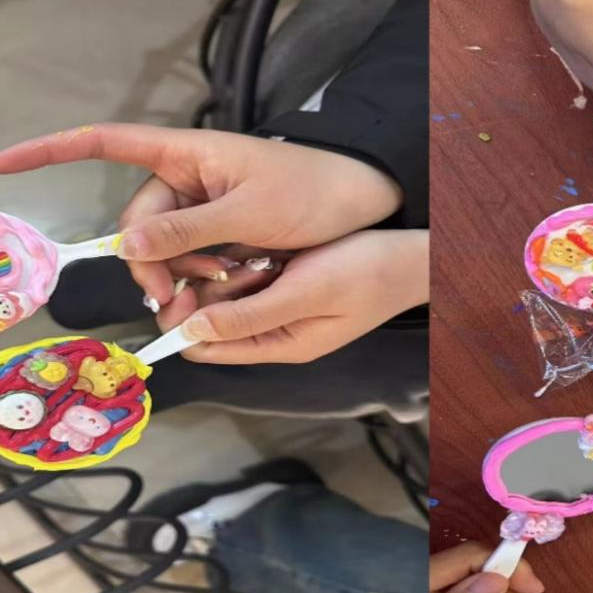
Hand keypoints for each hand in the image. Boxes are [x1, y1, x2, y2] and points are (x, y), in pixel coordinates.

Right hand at [0, 123, 402, 307]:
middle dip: (152, 262)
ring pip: (163, 249)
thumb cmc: (310, 192)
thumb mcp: (248, 213)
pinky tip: (232, 285)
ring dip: (183, 275)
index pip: (104, 142)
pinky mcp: (219, 231)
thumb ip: (186, 230)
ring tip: (224, 288)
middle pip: (138, 223)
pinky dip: (202, 277)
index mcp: (185, 154)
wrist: (361, 203)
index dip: (50, 149)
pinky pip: (190, 258)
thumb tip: (126, 245)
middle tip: (177, 299)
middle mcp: (186, 177)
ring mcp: (202, 205)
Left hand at [154, 229, 427, 363]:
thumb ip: (249, 315)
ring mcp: (282, 304)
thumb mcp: (305, 293)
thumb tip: (192, 331)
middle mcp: (275, 329)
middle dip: (204, 293)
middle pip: (212, 321)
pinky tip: (256, 244)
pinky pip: (249, 273)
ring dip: (224, 272)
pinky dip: (244, 260)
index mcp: (278, 344)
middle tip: (215, 261)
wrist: (411, 252)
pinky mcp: (289, 279)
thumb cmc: (366, 274)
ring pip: (227, 293)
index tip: (181, 287)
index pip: (207, 349)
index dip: (183, 323)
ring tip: (243, 251)